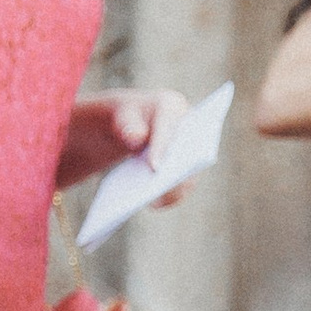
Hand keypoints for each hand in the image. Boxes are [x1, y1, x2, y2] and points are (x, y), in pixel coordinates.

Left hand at [59, 89, 188, 194]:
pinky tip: (152, 204)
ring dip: (174, 189)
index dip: (161, 149)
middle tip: (160, 192)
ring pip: (188, 172)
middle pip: (185, 152)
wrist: (132, 123)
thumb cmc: (126, 117)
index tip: (154, 169)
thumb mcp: (120, 116)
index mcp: (172, 106)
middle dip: (175, 173)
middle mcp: (188, 126)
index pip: (167, 129)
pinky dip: (169, 195)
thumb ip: (126, 124)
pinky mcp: (185, 166)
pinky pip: (182, 184)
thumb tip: (136, 138)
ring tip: (154, 203)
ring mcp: (190, 148)